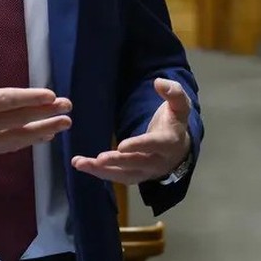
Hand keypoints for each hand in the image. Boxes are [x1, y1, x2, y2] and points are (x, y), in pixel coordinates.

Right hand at [0, 20, 72, 158]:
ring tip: (63, 124)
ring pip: (14, 138)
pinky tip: (43, 135)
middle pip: (15, 121)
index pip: (4, 101)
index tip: (51, 95)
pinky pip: (6, 147)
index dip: (29, 98)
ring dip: (41, 131)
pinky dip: (26, 141)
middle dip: (44, 114)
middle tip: (68, 107)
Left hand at [72, 78, 191, 184]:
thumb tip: (159, 82)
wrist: (179, 150)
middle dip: (117, 162)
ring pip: (123, 175)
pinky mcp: (135, 176)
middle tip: (99, 158)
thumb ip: (174, 93)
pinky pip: (117, 177)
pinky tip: (83, 165)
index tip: (121, 146)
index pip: (153, 145)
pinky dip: (99, 173)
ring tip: (80, 163)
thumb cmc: (175, 123)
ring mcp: (146, 172)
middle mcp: (157, 161)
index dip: (138, 145)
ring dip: (101, 171)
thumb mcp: (180, 106)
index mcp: (168, 143)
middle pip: (136, 163)